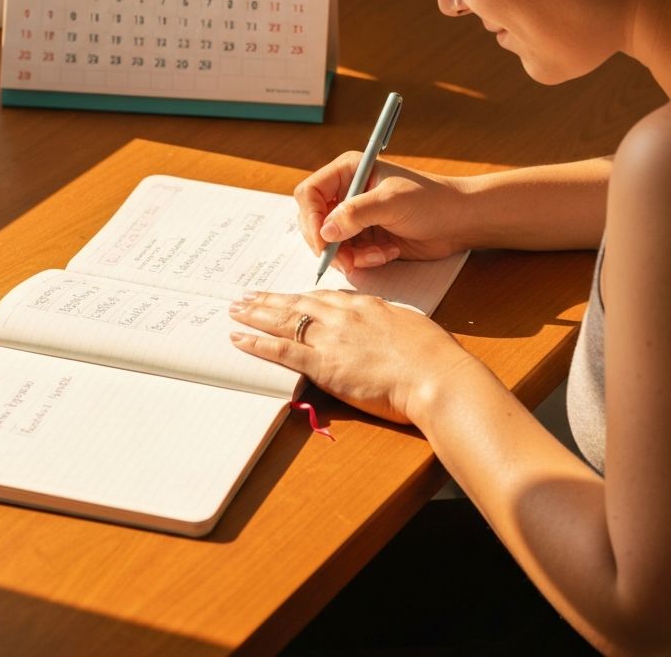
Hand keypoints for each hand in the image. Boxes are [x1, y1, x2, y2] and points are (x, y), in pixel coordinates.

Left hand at [229, 289, 471, 424]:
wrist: (436, 375)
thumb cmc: (433, 356)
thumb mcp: (411, 328)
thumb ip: (389, 326)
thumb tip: (385, 331)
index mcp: (366, 305)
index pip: (325, 297)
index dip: (301, 297)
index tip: (288, 297)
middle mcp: (344, 315)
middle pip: (298, 303)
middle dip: (270, 299)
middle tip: (246, 296)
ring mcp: (331, 338)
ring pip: (284, 320)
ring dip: (255, 314)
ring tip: (235, 310)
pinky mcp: (324, 364)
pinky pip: (282, 350)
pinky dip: (257, 343)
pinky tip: (240, 339)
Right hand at [294, 154, 470, 272]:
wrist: (459, 221)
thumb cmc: (431, 200)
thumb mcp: (392, 202)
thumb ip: (356, 214)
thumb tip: (325, 231)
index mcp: (348, 171)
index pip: (310, 194)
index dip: (311, 219)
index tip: (323, 242)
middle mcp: (347, 193)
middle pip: (316, 222)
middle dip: (331, 245)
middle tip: (347, 261)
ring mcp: (356, 217)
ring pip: (331, 244)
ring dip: (351, 256)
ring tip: (379, 254)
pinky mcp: (366, 238)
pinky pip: (349, 255)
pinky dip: (364, 260)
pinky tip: (387, 253)